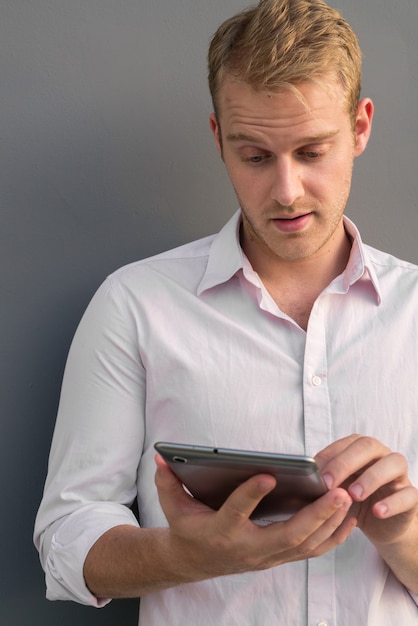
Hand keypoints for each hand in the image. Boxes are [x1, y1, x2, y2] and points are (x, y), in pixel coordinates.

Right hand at [154, 454, 354, 580]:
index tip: (268, 474)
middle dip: (315, 514)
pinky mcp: (279, 558)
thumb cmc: (187, 526)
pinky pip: (312, 551)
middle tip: (336, 491)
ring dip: (330, 523)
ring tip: (347, 497)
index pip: (236, 513)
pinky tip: (347, 517)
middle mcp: (248, 548)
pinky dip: (332, 536)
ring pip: (305, 545)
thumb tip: (161, 456)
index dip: (250, 495)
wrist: (195, 561)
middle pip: (287, 535)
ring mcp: (267, 557)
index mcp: (220, 531)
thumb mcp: (173, 504)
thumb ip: (167, 480)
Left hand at [316, 434, 417, 545]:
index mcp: (362, 449)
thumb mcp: (337, 489)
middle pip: (368, 446)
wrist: (381, 525)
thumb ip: (325, 480)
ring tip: (354, 496)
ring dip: (371, 478)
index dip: (331, 457)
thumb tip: (306, 479)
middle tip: (330, 485)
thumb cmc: (354, 500)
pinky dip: (392, 503)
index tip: (316, 477)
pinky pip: (408, 494)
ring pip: (394, 463)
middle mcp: (382, 455)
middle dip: (346, 463)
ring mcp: (399, 475)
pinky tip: (377, 511)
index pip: (347, 442)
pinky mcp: (411, 496)